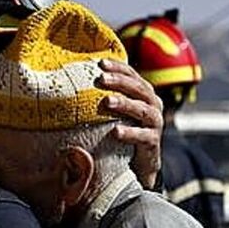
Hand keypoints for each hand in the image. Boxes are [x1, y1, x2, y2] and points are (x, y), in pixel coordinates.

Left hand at [97, 59, 162, 188]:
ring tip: (107, 101)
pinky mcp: (152, 143)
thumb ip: (104, 98)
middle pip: (139, 89)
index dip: (118, 68)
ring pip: (142, 110)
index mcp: (143, 94)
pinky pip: (143, 136)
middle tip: (101, 79)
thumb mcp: (115, 113)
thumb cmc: (123, 132)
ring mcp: (155, 124)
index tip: (100, 63)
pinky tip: (116, 132)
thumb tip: (73, 83)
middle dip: (120, 82)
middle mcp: (152, 105)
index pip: (132, 75)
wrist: (138, 164)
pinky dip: (130, 133)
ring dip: (125, 104)